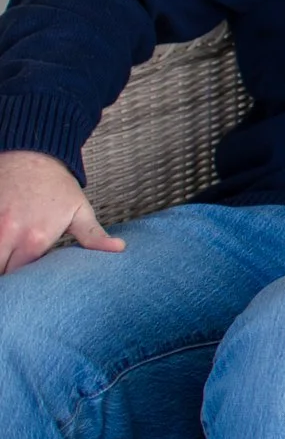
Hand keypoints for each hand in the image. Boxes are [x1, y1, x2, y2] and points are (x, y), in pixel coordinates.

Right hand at [0, 150, 120, 272]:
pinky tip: (4, 246)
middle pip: (2, 272)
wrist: (33, 155)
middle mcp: (10, 235)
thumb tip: (120, 249)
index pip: (23, 278)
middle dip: (9, 276)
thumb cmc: (57, 186)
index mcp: (36, 240)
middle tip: (19, 271)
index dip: (26, 282)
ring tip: (11, 256)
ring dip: (1, 259)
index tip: (32, 282)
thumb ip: (94, 236)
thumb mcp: (80, 210)